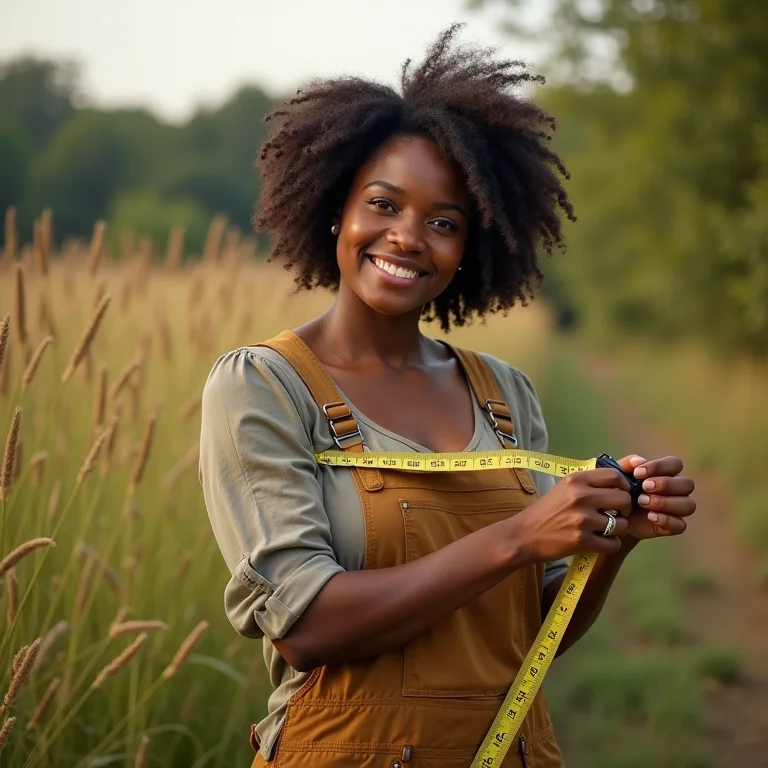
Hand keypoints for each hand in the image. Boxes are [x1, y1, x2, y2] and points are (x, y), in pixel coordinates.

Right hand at [512, 467, 633, 563]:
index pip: (615, 476)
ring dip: (618, 529)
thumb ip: (590, 482)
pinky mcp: (582, 540)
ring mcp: (582, 519)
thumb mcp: (564, 488)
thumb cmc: (546, 510)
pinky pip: (613, 544)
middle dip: (624, 509)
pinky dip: (610, 545)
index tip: (620, 494)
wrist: (524, 534)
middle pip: (624, 499)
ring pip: (622, 524)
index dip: (624, 486)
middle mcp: (581, 496)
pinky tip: (600, 542)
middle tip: (614, 514)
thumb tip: (623, 473)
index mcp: (576, 479)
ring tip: (605, 530)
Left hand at [616, 455, 695, 540]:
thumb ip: (627, 465)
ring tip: (642, 502)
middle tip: (644, 487)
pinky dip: (666, 520)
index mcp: (668, 473)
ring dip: (665, 502)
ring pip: (688, 505)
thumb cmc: (621, 491)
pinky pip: (681, 525)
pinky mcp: (674, 526)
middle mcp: (678, 490)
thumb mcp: (620, 475)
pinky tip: (650, 516)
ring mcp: (678, 509)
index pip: (676, 464)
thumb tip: (638, 461)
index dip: (659, 466)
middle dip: (665, 484)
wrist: (615, 517)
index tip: (638, 473)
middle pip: (688, 484)